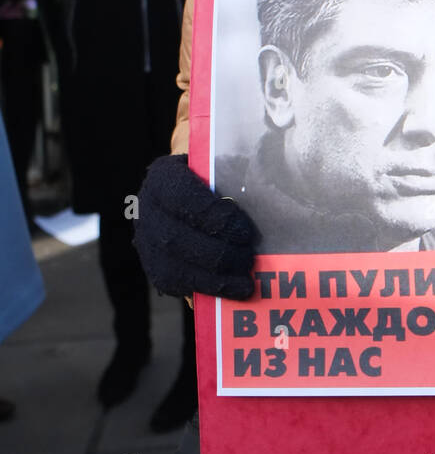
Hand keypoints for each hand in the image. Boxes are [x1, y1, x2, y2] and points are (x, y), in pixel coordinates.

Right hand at [134, 154, 256, 298]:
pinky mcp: (155, 265)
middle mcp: (147, 209)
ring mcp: (147, 240)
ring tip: (245, 284)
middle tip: (248, 259)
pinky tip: (231, 293)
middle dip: (216, 254)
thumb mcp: (224, 160)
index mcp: (163, 177)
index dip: (212, 217)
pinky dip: (205, 291)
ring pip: (171, 268)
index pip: (181, 197)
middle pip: (175, 239)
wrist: (195, 185)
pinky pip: (174, 285)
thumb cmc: (218, 171)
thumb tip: (269, 182)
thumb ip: (237, 168)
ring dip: (212, 280)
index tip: (244, 231)